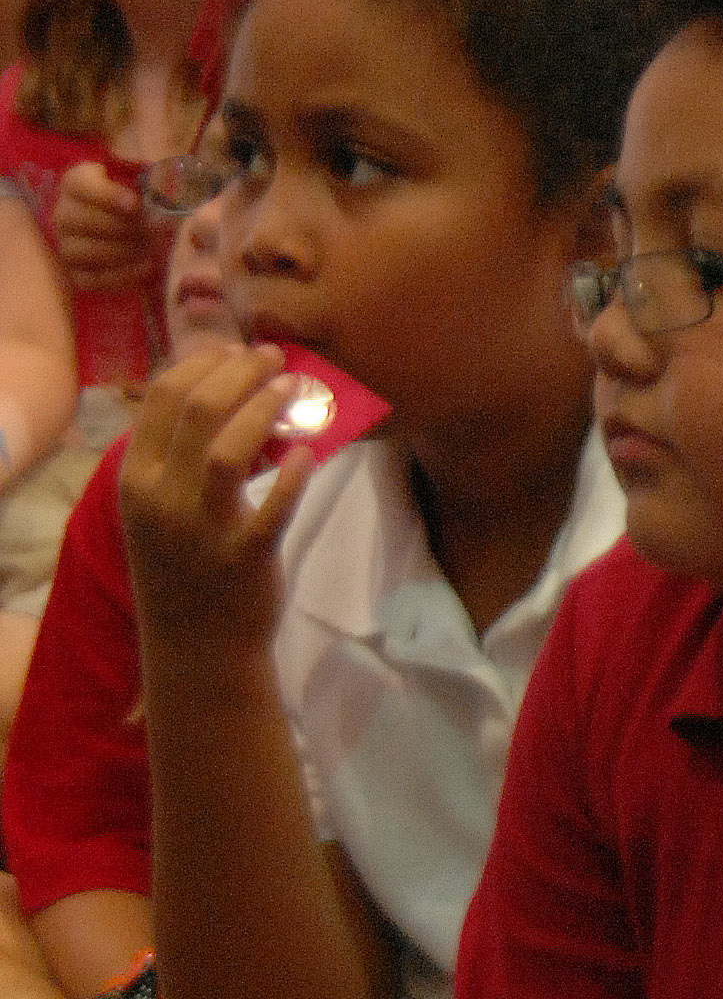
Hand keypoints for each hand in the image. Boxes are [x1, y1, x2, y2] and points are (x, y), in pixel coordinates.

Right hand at [51, 161, 156, 295]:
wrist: (149, 227)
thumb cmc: (145, 195)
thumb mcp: (147, 174)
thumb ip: (144, 167)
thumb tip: (148, 166)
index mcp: (76, 182)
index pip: (81, 186)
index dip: (108, 196)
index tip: (135, 205)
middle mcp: (64, 213)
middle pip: (81, 220)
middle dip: (121, 227)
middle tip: (151, 229)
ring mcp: (67, 245)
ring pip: (83, 251)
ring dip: (122, 251)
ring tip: (150, 246)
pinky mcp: (77, 273)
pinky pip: (92, 279)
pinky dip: (121, 276)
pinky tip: (146, 267)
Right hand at [116, 343, 313, 647]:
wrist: (198, 648)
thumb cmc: (186, 568)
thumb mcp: (163, 509)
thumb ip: (181, 458)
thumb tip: (234, 398)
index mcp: (136, 478)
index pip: (161, 397)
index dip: (203, 363)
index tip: (236, 350)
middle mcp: (161, 498)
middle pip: (197, 409)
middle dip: (240, 372)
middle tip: (273, 358)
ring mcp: (201, 530)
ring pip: (227, 450)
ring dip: (263, 408)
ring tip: (293, 387)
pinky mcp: (245, 559)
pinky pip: (272, 508)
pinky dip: (293, 476)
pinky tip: (310, 452)